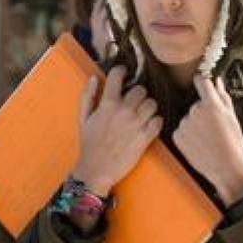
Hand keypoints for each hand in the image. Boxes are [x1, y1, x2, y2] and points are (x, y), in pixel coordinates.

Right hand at [70, 65, 162, 195]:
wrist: (96, 169)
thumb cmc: (89, 145)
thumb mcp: (83, 119)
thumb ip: (88, 96)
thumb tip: (94, 78)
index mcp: (107, 104)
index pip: (118, 76)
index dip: (121, 72)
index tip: (123, 74)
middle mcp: (124, 111)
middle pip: (141, 90)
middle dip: (137, 94)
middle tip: (133, 102)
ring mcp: (136, 124)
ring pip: (152, 104)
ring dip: (148, 108)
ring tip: (141, 115)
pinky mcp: (146, 137)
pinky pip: (159, 121)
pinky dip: (155, 122)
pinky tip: (147, 126)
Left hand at [173, 75, 242, 205]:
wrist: (226, 168)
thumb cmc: (234, 144)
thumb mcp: (233, 118)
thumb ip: (223, 97)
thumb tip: (217, 81)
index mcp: (211, 104)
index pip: (201, 82)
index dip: (202, 82)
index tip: (202, 83)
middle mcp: (195, 112)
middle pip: (196, 105)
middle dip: (203, 113)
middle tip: (214, 129)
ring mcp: (184, 124)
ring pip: (188, 119)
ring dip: (195, 125)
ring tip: (208, 139)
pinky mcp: (177, 136)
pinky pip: (181, 131)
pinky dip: (188, 136)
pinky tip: (199, 145)